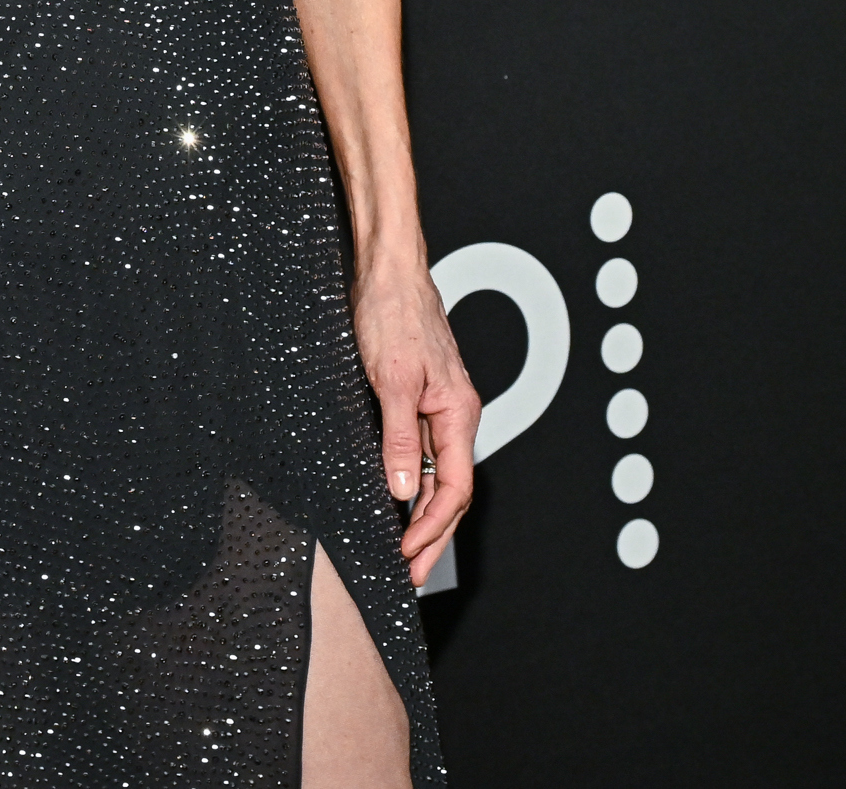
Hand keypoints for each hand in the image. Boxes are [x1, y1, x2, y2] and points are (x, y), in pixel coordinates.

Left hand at [353, 265, 482, 586]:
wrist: (387, 271)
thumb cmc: (394, 313)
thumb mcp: (390, 379)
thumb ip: (399, 437)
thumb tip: (404, 490)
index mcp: (459, 413)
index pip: (456, 489)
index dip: (432, 528)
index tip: (407, 555)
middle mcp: (456, 415)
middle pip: (453, 491)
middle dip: (433, 537)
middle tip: (409, 574)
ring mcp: (439, 408)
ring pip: (439, 475)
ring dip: (423, 516)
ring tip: (404, 551)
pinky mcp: (419, 399)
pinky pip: (424, 454)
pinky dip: (414, 485)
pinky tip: (398, 500)